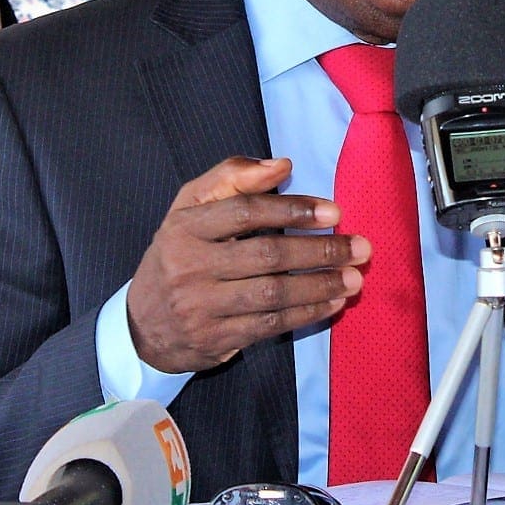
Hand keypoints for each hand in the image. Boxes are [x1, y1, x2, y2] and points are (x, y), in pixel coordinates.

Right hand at [125, 156, 368, 372]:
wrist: (144, 325)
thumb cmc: (179, 254)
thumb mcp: (191, 208)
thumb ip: (232, 178)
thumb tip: (281, 165)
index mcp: (184, 226)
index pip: (244, 212)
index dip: (292, 210)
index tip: (334, 213)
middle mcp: (189, 266)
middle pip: (266, 254)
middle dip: (319, 251)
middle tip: (360, 246)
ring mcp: (201, 306)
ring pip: (273, 293)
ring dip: (320, 285)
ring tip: (354, 276)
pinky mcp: (216, 338)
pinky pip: (270, 325)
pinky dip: (307, 314)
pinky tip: (333, 303)